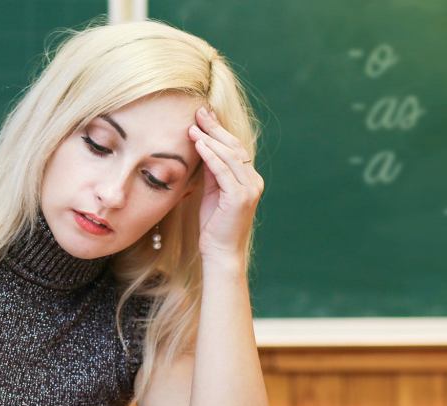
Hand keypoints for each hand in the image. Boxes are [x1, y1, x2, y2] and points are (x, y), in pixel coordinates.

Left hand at [187, 107, 264, 266]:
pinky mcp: (239, 197)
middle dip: (215, 128)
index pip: (235, 148)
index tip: (203, 115)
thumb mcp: (211, 193)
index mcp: (249, 179)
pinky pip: (223, 171)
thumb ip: (211, 172)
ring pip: (229, 156)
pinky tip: (198, 144)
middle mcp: (253, 181)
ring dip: (210, 139)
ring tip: (193, 127)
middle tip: (198, 112)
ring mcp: (249, 189)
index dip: (219, 130)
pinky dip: (210, 156)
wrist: (221, 253)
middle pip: (234, 147)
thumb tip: (202, 147)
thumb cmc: (214, 226)